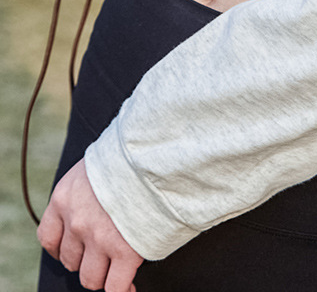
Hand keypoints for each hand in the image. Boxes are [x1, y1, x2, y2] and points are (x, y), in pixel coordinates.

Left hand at [37, 159, 143, 291]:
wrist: (155, 151)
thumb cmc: (132, 153)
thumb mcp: (97, 163)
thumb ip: (89, 187)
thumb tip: (98, 201)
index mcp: (64, 198)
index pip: (49, 238)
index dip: (63, 248)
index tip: (76, 248)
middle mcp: (76, 222)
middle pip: (71, 261)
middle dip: (88, 259)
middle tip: (107, 251)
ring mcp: (100, 239)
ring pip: (91, 279)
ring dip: (104, 275)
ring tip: (119, 267)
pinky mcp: (126, 251)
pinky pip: (116, 287)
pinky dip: (122, 289)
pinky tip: (130, 285)